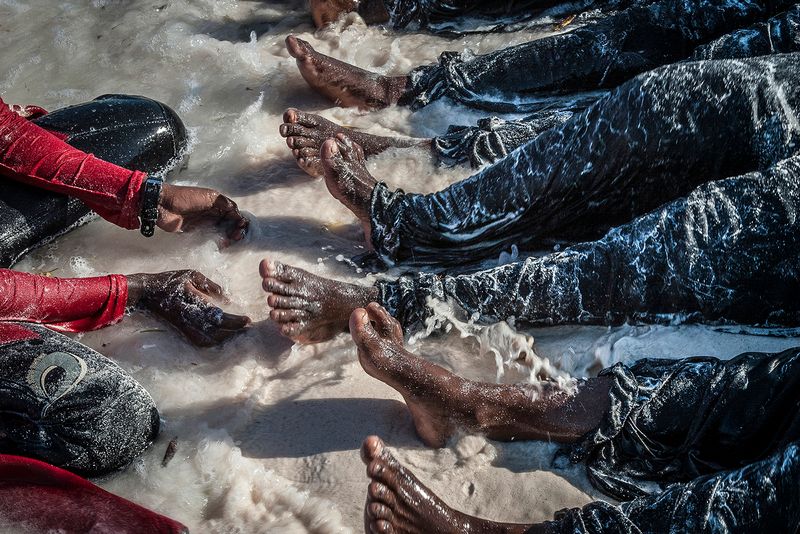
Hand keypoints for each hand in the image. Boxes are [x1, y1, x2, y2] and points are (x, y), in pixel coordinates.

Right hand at [127, 271, 250, 346]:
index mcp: (193, 301)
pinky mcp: (182, 330)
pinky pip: (199, 341)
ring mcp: (185, 325)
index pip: (218, 316)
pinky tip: (223, 338)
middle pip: (216, 330)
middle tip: (248, 327)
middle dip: (234, 330)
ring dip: (225, 338)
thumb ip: (211, 286)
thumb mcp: (192, 275)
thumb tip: (228, 298)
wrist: (148, 292)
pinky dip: (213, 342)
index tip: (247, 320)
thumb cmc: (171, 280)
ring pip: (208, 339)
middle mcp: (189, 316)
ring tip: (239, 333)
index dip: (233, 321)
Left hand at [157, 184, 248, 241]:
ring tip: (226, 242)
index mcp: (216, 203)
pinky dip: (214, 242)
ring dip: (225, 237)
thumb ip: (225, 204)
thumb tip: (238, 213)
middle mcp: (211, 213)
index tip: (240, 227)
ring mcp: (203, 222)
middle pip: (228, 224)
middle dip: (234, 231)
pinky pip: (208, 237)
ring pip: (220, 232)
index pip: (233, 213)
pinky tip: (218, 245)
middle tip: (235, 237)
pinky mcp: (195, 231)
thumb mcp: (209, 196)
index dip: (239, 221)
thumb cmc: (186, 198)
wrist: (163, 205)